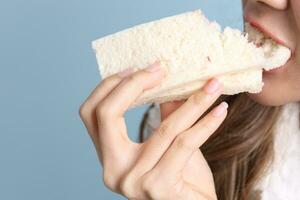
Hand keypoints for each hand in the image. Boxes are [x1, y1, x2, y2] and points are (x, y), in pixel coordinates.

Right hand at [79, 62, 227, 199]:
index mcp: (109, 156)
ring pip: (162, 127)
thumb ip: (163, 114)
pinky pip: (184, 143)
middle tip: (161, 69)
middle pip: (107, 114)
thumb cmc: (182, 179)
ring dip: (192, 102)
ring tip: (212, 86)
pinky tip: (221, 109)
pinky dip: (206, 123)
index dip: (110, 86)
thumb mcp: (167, 143)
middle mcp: (113, 170)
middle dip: (133, 84)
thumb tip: (166, 80)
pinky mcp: (158, 187)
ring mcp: (133, 180)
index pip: (92, 113)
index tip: (138, 69)